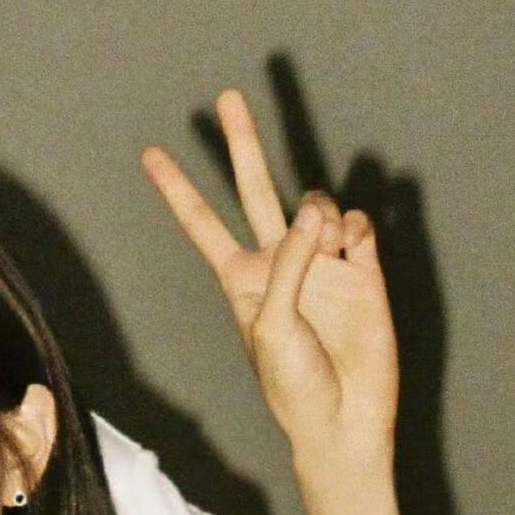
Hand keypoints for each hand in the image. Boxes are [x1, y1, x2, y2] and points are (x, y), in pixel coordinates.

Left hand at [142, 88, 397, 471]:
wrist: (345, 418)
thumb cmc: (293, 383)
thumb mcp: (272, 324)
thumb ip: (289, 261)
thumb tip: (315, 210)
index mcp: (242, 278)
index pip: (202, 224)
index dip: (177, 190)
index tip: (151, 154)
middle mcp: (280, 261)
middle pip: (255, 188)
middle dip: (242, 143)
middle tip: (228, 96)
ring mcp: (322, 261)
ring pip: (315, 202)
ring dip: (318, 213)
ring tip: (326, 247)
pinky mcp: (363, 268)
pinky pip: (356, 223)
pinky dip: (353, 227)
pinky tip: (350, 246)